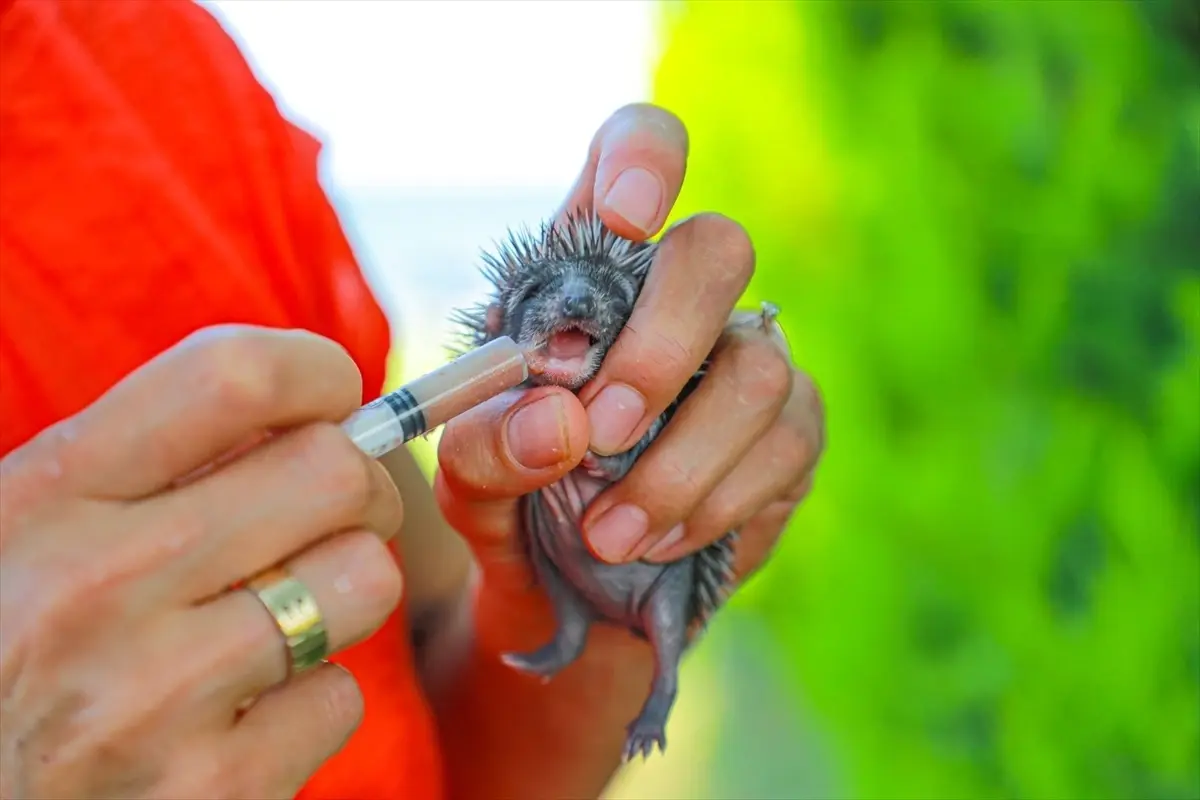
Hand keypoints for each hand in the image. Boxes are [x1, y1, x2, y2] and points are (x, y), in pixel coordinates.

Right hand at [0, 327, 404, 798]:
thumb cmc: (15, 646)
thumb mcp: (31, 529)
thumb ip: (144, 462)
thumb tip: (314, 410)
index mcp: (45, 497)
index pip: (232, 376)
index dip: (317, 372)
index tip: (333, 397)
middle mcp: (93, 587)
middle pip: (333, 472)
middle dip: (358, 488)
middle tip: (332, 515)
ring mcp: (151, 698)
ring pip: (364, 579)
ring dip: (343, 594)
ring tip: (284, 613)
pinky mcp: (209, 789)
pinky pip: (340, 697)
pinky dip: (311, 700)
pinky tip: (247, 711)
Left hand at [433, 101, 824, 646]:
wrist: (564, 589)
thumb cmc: (514, 501)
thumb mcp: (468, 479)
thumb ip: (487, 447)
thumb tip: (560, 423)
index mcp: (594, 264)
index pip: (641, 149)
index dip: (644, 159)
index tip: (623, 219)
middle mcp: (684, 295)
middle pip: (720, 247)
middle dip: (660, 348)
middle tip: (601, 433)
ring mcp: (748, 359)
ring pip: (759, 368)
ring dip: (678, 465)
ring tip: (608, 536)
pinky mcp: (792, 433)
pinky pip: (785, 449)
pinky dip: (712, 506)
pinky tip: (656, 542)